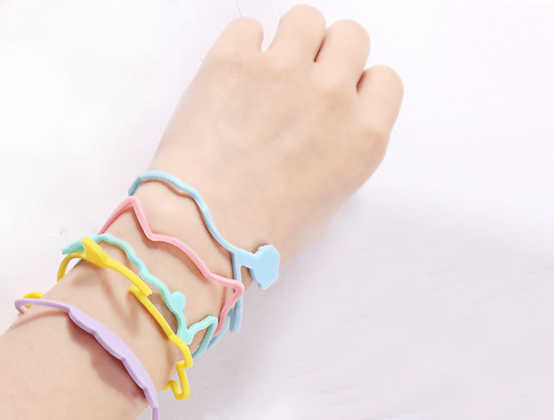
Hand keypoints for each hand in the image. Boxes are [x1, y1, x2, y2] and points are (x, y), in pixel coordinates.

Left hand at [141, 5, 403, 265]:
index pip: (384, 78)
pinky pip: (247, 27)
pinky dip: (241, 48)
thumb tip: (320, 127)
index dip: (357, 87)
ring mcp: (283, 72)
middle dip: (327, 56)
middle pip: (350, 37)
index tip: (334, 100)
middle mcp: (331, 95)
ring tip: (263, 73)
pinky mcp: (233, 60)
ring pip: (306, 18)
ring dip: (289, 41)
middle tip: (297, 83)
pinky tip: (229, 81)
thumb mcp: (326, 200)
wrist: (199, 230)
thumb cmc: (258, 234)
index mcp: (364, 136)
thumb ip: (339, 151)